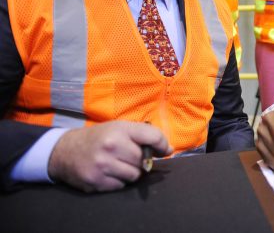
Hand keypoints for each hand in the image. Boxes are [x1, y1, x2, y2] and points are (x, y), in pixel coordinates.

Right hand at [48, 121, 171, 191]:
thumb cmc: (98, 137)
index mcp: (119, 129)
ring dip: (131, 172)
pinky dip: (118, 181)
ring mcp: (102, 166)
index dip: (162, 145)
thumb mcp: (119, 128)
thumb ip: (144, 135)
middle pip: (143, 160)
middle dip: (141, 160)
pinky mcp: (95, 182)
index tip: (164, 150)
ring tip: (119, 165)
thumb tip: (169, 150)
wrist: (64, 151)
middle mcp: (111, 146)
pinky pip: (120, 186)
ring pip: (134, 176)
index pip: (153, 137)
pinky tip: (108, 172)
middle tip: (129, 156)